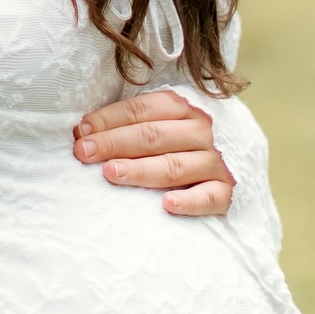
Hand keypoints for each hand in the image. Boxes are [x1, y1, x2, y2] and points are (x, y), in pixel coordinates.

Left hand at [72, 89, 234, 215]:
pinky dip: (189, 202)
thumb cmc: (181, 142)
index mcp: (183, 108)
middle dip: (114, 143)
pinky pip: (209, 197)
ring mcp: (216, 162)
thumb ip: (129, 125)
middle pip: (153, 135)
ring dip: (141, 170)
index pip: (142, 110)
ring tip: (111, 173)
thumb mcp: (162, 122)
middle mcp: (202, 132)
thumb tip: (81, 132)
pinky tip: (167, 205)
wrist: (234, 162)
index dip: (109, 120)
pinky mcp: (227, 192)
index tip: (80, 132)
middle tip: (84, 153)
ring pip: (175, 166)